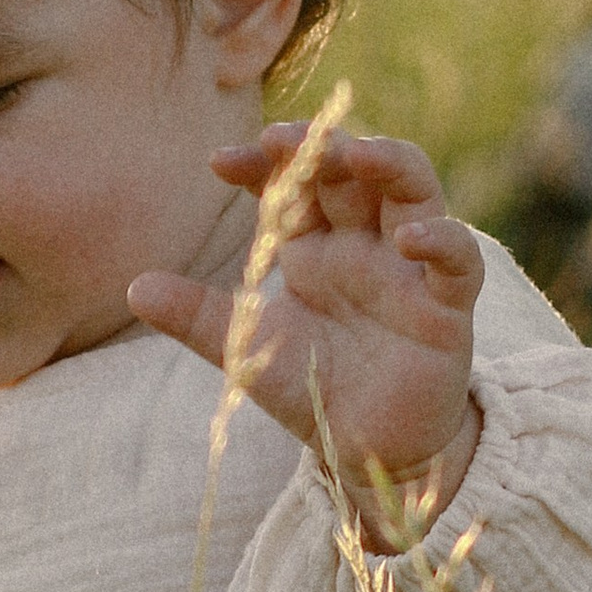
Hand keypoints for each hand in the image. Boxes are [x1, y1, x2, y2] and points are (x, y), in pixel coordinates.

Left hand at [130, 125, 482, 535]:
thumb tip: (133, 288)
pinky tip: (409, 238)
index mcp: (317, 246)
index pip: (292, 183)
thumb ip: (197, 318)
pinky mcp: (449, 307)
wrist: (368, 452)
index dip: (264, 163)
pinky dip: (442, 241)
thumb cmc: (313, 391)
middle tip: (283, 139)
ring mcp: (410, 270)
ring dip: (391, 163)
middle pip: (353, 171)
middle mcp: (365, 245)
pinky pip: (459, 260)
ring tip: (358, 154)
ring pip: (415, 191)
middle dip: (322, 147)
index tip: (220, 161)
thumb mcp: (249, 350)